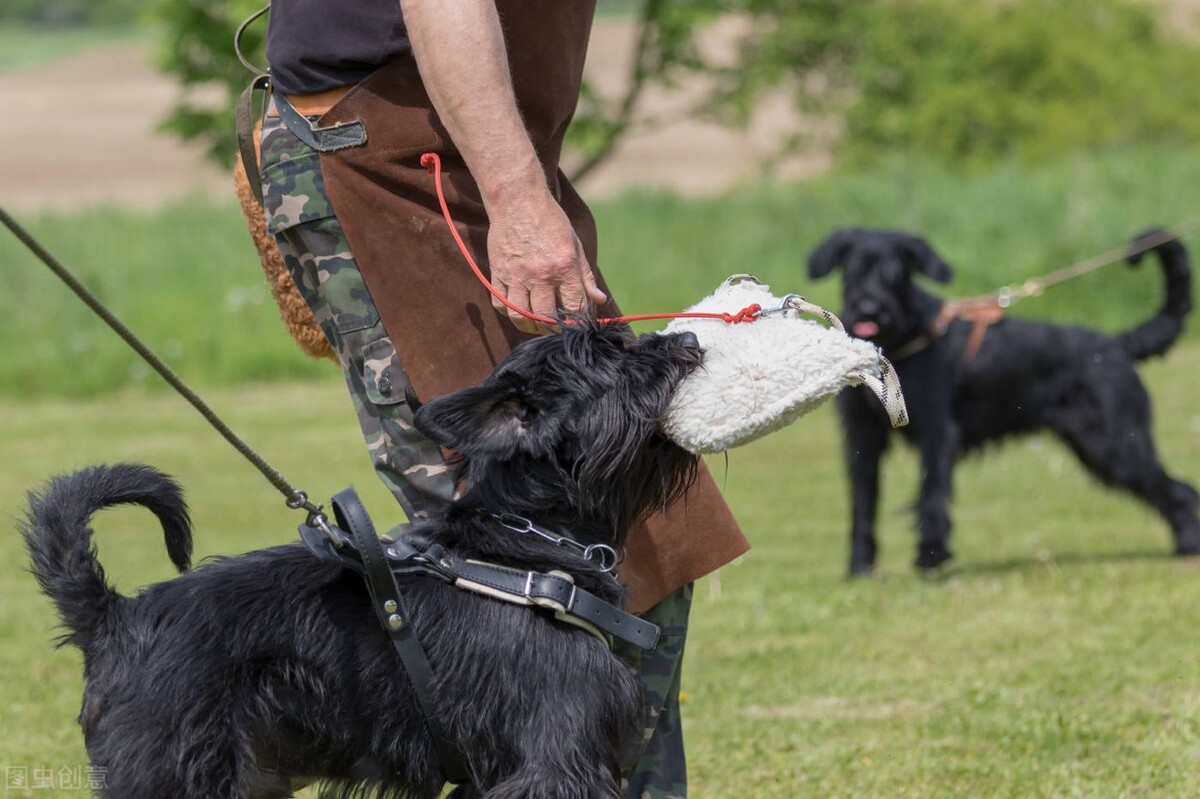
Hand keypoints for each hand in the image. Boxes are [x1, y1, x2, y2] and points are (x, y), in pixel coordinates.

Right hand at [486, 189, 606, 333]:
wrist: (517, 200)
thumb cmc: (550, 221)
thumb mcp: (575, 245)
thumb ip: (585, 276)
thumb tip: (600, 300)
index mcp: (564, 266)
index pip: (574, 307)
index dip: (578, 322)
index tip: (577, 324)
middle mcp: (540, 274)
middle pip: (546, 318)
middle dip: (554, 330)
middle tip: (556, 329)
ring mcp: (516, 275)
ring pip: (520, 316)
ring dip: (529, 327)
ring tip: (536, 325)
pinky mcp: (498, 272)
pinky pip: (500, 304)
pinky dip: (509, 312)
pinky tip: (518, 310)